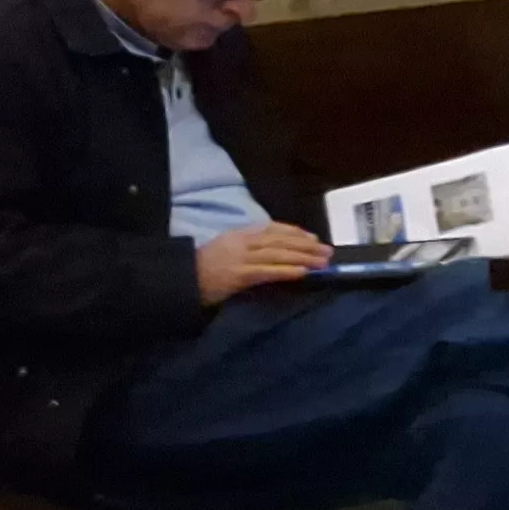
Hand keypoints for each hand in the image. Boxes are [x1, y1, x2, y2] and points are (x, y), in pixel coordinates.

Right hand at [198, 224, 331, 305]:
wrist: (181, 280)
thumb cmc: (202, 268)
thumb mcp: (224, 249)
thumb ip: (245, 247)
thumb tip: (273, 251)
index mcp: (238, 234)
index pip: (271, 229)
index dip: (294, 232)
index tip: (313, 238)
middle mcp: (241, 242)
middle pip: (280, 241)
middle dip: (306, 245)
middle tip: (327, 251)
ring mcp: (240, 258)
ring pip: (278, 254)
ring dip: (303, 258)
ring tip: (323, 262)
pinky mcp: (239, 275)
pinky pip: (268, 271)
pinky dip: (287, 270)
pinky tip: (303, 272)